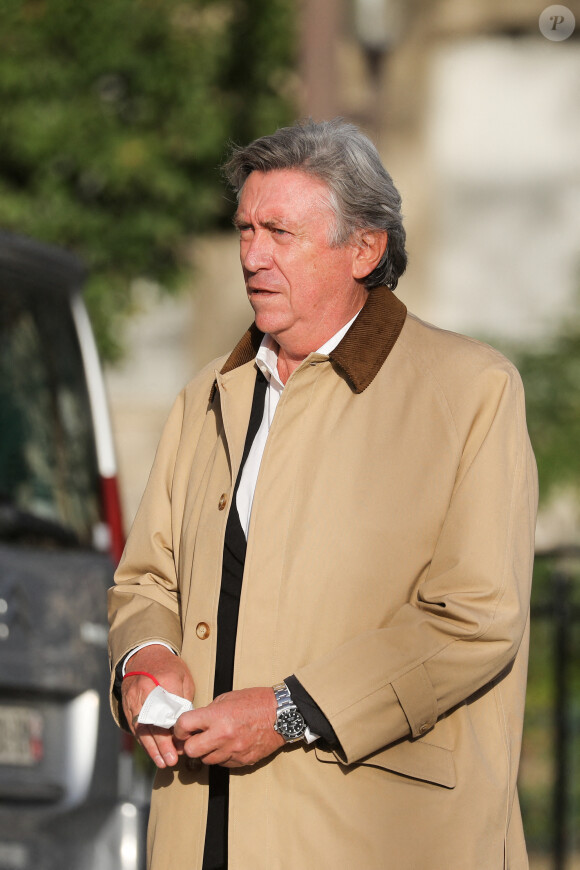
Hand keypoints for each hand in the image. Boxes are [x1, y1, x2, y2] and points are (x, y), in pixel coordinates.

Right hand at [121, 645, 194, 768]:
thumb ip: (185, 700)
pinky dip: (143, 741)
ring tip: (162, 762)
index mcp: (164, 680)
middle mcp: (146, 690)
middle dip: (163, 745)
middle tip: (172, 760)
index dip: (177, 730)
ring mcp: (134, 698)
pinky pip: (134, 726)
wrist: (145, 655)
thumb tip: (186, 725)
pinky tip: (152, 752)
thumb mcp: (184, 678)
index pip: (171, 710)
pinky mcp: (127, 705)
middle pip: (154, 722)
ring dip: (152, 748)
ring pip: (142, 728)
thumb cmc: (169, 668)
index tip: (184, 745)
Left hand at [173, 687, 284, 767]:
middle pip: (191, 750)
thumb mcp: (228, 698)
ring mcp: (232, 751)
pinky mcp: (242, 761)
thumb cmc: (255, 701)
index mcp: (217, 716)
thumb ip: (209, 712)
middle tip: (193, 739)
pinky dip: (221, 757)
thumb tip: (195, 724)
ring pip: (206, 760)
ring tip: (214, 741)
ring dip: (206, 752)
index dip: (178, 728)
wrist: (281, 715)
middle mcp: (222, 736)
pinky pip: (222, 764)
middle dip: (189, 745)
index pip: (184, 725)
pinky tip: (228, 746)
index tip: (181, 729)